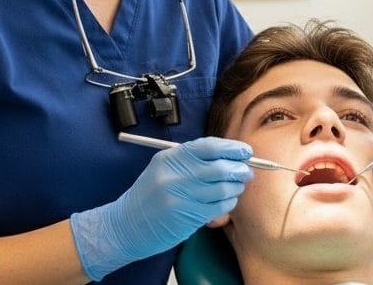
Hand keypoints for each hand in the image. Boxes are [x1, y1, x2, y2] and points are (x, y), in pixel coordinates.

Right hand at [70, 137, 252, 279]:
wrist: (126, 226)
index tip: (245, 151)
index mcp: (171, 158)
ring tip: (236, 187)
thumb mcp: (164, 168)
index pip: (209, 147)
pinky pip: (220, 207)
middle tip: (246, 172)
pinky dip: (228, 203)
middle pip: (221, 167)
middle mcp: (176, 176)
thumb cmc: (149, 195)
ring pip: (224, 188)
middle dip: (240, 169)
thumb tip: (231, 156)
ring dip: (236, 188)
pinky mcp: (188, 218)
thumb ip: (193, 160)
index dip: (232, 148)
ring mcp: (182, 198)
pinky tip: (226, 202)